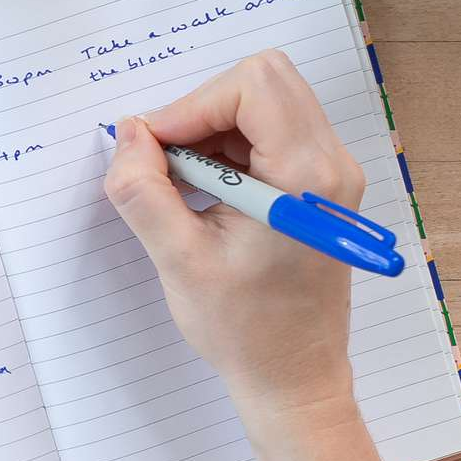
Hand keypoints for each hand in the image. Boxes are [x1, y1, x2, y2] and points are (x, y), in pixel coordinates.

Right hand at [103, 50, 365, 424]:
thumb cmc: (245, 330)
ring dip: (213, 130)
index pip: (251, 86)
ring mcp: (332, 174)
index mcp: (306, 177)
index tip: (155, 149)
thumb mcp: (178, 259)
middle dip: (202, 110)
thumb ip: (143, 190)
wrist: (294, 378)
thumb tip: (127, 134)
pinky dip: (230, 148)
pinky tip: (205, 194)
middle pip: (263, 82)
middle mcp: (331, 164)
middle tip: (167, 161)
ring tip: (183, 185)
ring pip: (266, 104)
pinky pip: (273, 135)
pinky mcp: (321, 187)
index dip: (191, 106)